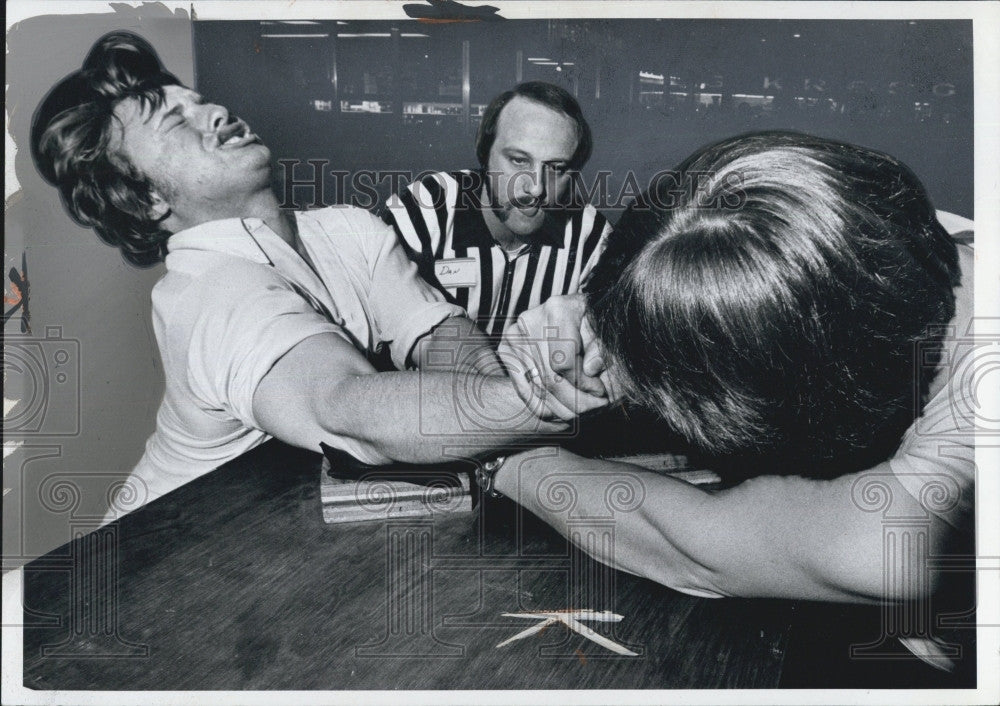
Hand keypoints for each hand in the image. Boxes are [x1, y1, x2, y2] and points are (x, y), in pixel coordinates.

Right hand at [497, 295, 609, 420]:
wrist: (572, 313)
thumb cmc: (592, 322)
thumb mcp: (604, 331)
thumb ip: (601, 350)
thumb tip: (590, 369)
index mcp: (558, 310)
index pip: (565, 362)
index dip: (584, 384)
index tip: (600, 392)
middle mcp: (531, 321)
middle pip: (549, 378)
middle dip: (574, 401)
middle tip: (594, 409)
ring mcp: (515, 336)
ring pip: (537, 387)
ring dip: (560, 408)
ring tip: (580, 412)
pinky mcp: (506, 350)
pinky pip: (523, 389)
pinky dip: (541, 406)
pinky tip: (558, 412)